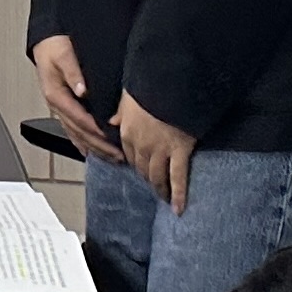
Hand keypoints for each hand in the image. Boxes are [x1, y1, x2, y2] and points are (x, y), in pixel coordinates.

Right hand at [31, 35, 116, 160]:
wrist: (46, 41)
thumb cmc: (54, 46)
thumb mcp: (64, 55)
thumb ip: (73, 72)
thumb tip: (81, 90)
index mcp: (56, 95)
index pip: (79, 119)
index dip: (96, 131)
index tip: (111, 140)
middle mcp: (57, 105)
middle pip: (79, 132)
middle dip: (98, 146)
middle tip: (117, 156)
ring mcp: (60, 108)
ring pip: (76, 134)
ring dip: (94, 147)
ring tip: (110, 157)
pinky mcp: (63, 107)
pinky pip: (73, 130)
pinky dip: (83, 142)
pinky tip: (90, 150)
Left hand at [113, 93, 198, 212]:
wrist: (172, 83)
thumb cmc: (151, 84)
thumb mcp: (128, 95)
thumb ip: (120, 111)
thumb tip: (111, 121)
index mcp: (127, 131)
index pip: (128, 154)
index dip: (135, 163)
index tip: (140, 169)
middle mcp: (141, 145)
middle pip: (142, 169)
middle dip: (147, 179)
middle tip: (154, 188)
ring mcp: (160, 151)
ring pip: (157, 177)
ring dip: (160, 189)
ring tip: (165, 199)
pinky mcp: (179, 152)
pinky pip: (178, 178)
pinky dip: (178, 195)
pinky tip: (178, 209)